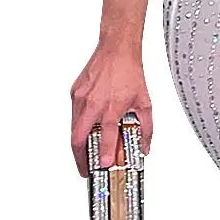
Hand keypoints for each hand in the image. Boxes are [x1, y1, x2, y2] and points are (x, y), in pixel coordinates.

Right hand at [70, 43, 153, 174]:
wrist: (116, 50)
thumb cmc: (129, 72)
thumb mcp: (145, 102)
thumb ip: (146, 128)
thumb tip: (144, 146)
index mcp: (111, 107)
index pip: (105, 137)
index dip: (103, 154)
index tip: (103, 166)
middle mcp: (93, 103)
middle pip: (78, 138)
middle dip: (80, 158)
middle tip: (86, 169)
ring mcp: (81, 98)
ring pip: (73, 128)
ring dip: (78, 144)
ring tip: (84, 155)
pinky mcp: (74, 93)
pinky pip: (74, 114)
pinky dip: (78, 125)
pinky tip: (86, 129)